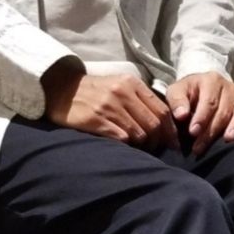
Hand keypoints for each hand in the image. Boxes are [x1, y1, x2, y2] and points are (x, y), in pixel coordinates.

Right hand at [42, 58, 179, 149]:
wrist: (61, 89)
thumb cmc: (94, 91)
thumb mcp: (119, 85)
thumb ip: (139, 99)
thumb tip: (162, 122)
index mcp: (132, 84)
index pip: (162, 110)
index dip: (170, 130)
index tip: (172, 143)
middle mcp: (122, 93)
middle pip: (153, 124)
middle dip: (157, 141)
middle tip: (154, 149)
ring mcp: (109, 107)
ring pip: (139, 134)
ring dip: (142, 146)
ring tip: (138, 149)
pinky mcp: (96, 120)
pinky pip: (121, 138)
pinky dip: (126, 146)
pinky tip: (124, 146)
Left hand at [164, 72, 233, 154]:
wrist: (201, 90)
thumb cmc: (188, 94)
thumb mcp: (176, 92)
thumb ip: (177, 101)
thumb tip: (181, 115)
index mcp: (211, 81)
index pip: (209, 102)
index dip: (201, 118)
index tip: (193, 132)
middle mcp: (230, 88)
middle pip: (223, 111)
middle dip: (211, 131)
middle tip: (199, 148)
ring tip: (228, 139)